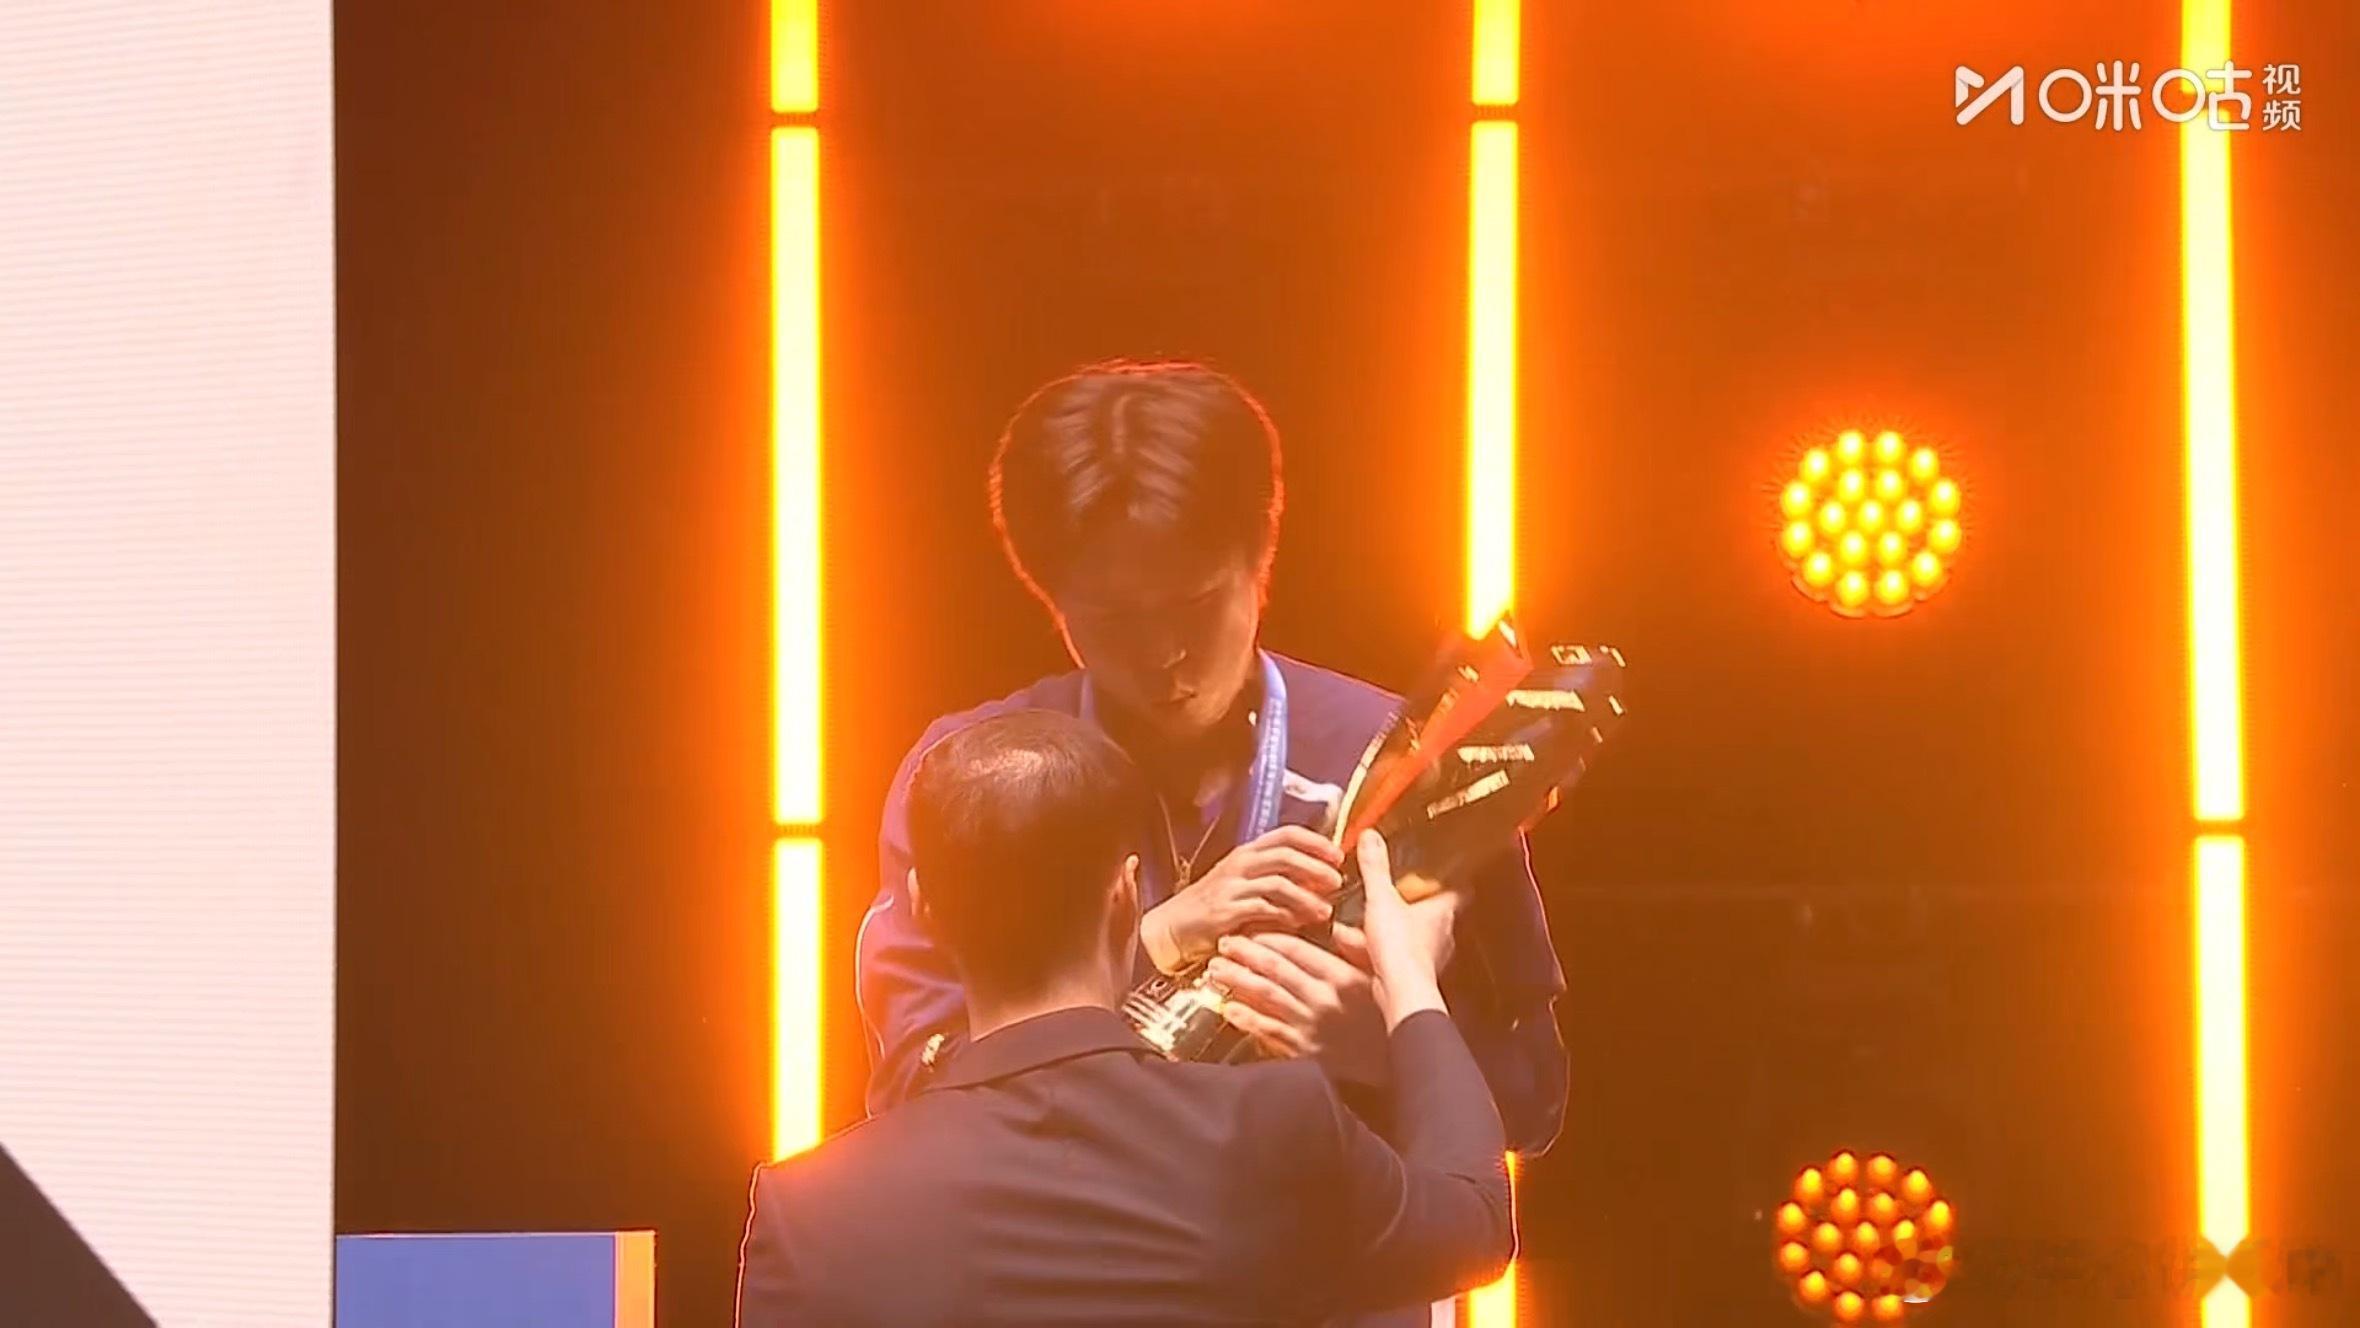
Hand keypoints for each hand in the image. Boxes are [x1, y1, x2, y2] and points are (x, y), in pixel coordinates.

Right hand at [1139, 825, 1342, 971]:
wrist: (1173, 927)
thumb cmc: (1213, 906)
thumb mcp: (1244, 884)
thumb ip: (1277, 877)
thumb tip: (1319, 880)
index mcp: (1248, 853)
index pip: (1287, 834)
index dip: (1315, 842)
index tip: (1338, 855)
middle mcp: (1240, 864)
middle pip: (1285, 854)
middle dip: (1315, 867)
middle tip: (1337, 882)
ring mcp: (1231, 887)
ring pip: (1277, 883)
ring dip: (1306, 897)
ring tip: (1324, 911)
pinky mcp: (1225, 912)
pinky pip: (1261, 910)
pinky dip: (1283, 917)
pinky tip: (1297, 925)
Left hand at [1209, 931, 1387, 1082]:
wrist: (1395, 1067)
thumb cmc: (1390, 1019)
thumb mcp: (1383, 979)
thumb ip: (1360, 951)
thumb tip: (1338, 929)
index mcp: (1343, 977)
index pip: (1297, 949)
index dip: (1269, 937)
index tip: (1252, 930)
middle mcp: (1323, 999)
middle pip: (1274, 969)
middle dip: (1245, 953)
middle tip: (1225, 942)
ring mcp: (1310, 1025)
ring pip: (1265, 996)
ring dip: (1238, 979)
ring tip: (1217, 968)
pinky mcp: (1303, 1050)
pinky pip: (1267, 1030)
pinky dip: (1245, 1017)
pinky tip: (1228, 1007)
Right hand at [1333, 830, 1458, 1027]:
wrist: (1399, 992)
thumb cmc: (1400, 948)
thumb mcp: (1381, 899)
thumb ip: (1375, 869)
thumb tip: (1371, 838)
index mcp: (1442, 911)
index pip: (1458, 888)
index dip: (1454, 877)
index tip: (1449, 867)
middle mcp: (1441, 934)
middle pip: (1436, 911)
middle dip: (1418, 902)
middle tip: (1403, 890)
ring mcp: (1429, 955)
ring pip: (1417, 935)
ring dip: (1400, 927)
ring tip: (1375, 918)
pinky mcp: (1412, 974)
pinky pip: (1399, 955)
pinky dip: (1383, 949)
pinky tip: (1360, 947)